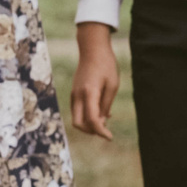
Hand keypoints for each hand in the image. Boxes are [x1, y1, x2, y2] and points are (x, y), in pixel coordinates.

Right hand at [70, 22, 119, 138]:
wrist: (92, 49)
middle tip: (105, 130)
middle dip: (91, 131)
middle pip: (78, 124)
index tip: (110, 137)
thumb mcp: (112, 85)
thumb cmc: (106, 65)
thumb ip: (106, 105)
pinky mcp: (74, 93)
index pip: (91, 119)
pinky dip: (87, 116)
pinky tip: (101, 112)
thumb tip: (101, 122)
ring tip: (105, 119)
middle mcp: (78, 96)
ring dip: (89, 124)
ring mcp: (74, 94)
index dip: (100, 131)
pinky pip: (78, 110)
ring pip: (77, 118)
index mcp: (89, 93)